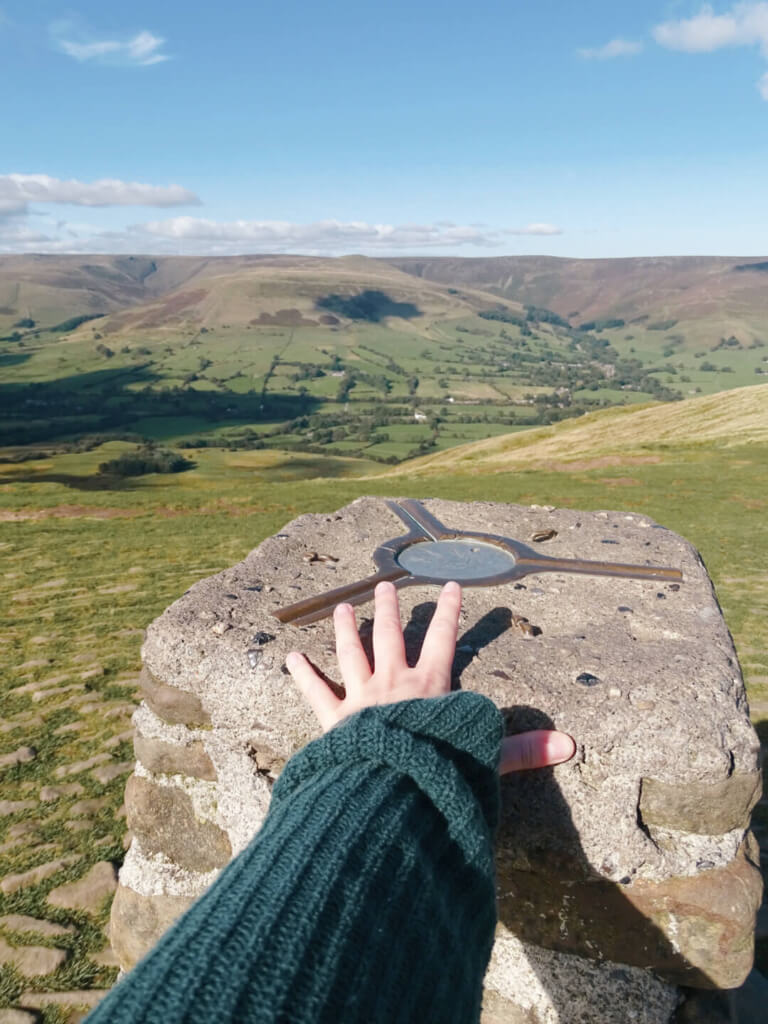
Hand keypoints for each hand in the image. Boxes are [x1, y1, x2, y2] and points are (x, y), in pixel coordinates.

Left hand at [286, 580, 575, 774]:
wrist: (387, 790)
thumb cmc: (435, 771)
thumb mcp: (483, 757)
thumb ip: (523, 750)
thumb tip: (570, 745)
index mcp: (429, 687)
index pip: (443, 639)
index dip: (449, 611)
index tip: (451, 585)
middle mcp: (393, 684)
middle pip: (391, 637)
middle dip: (390, 610)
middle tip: (386, 586)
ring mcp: (361, 699)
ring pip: (352, 654)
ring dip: (347, 629)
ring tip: (341, 607)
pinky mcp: (335, 721)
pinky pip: (316, 693)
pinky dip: (302, 675)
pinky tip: (290, 657)